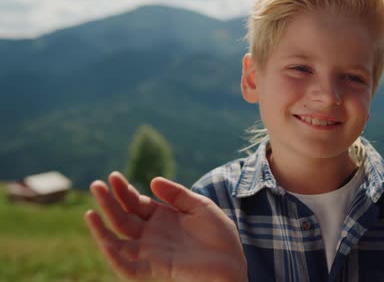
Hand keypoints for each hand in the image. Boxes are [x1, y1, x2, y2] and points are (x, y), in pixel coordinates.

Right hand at [85, 171, 246, 281]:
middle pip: (123, 218)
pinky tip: (106, 242)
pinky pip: (129, 268)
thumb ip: (177, 194)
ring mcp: (152, 251)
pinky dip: (115, 258)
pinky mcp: (156, 268)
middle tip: (96, 185)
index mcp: (162, 216)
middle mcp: (152, 234)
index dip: (123, 190)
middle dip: (108, 202)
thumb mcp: (200, 206)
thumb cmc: (219, 234)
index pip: (135, 202)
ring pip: (119, 241)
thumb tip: (152, 180)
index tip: (114, 177)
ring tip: (90, 212)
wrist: (233, 262)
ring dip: (102, 228)